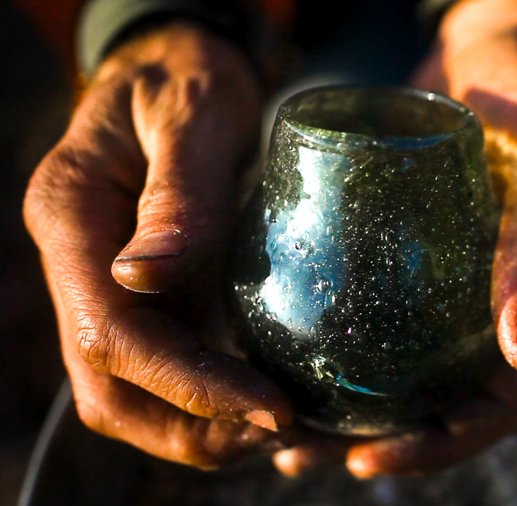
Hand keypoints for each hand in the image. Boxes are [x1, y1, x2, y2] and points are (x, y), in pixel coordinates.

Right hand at [23, 23, 311, 468]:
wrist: (178, 63)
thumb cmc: (185, 74)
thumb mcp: (189, 115)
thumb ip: (174, 196)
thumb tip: (144, 280)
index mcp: (72, 217)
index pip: (114, 337)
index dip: (189, 386)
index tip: (269, 409)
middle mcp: (80, 264)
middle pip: (110, 388)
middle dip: (192, 427)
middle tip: (280, 432)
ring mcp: (110, 284)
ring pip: (135, 390)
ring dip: (204, 425)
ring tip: (284, 428)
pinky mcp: (149, 291)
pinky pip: (169, 362)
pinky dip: (215, 395)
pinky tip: (271, 396)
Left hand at [273, 0, 516, 477]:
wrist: (488, 51)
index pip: (497, 404)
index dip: (441, 446)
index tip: (369, 460)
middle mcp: (487, 306)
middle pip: (437, 402)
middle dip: (375, 441)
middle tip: (301, 454)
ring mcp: (444, 284)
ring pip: (398, 370)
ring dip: (342, 410)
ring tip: (280, 431)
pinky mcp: (402, 255)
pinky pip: (369, 315)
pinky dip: (327, 346)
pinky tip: (276, 353)